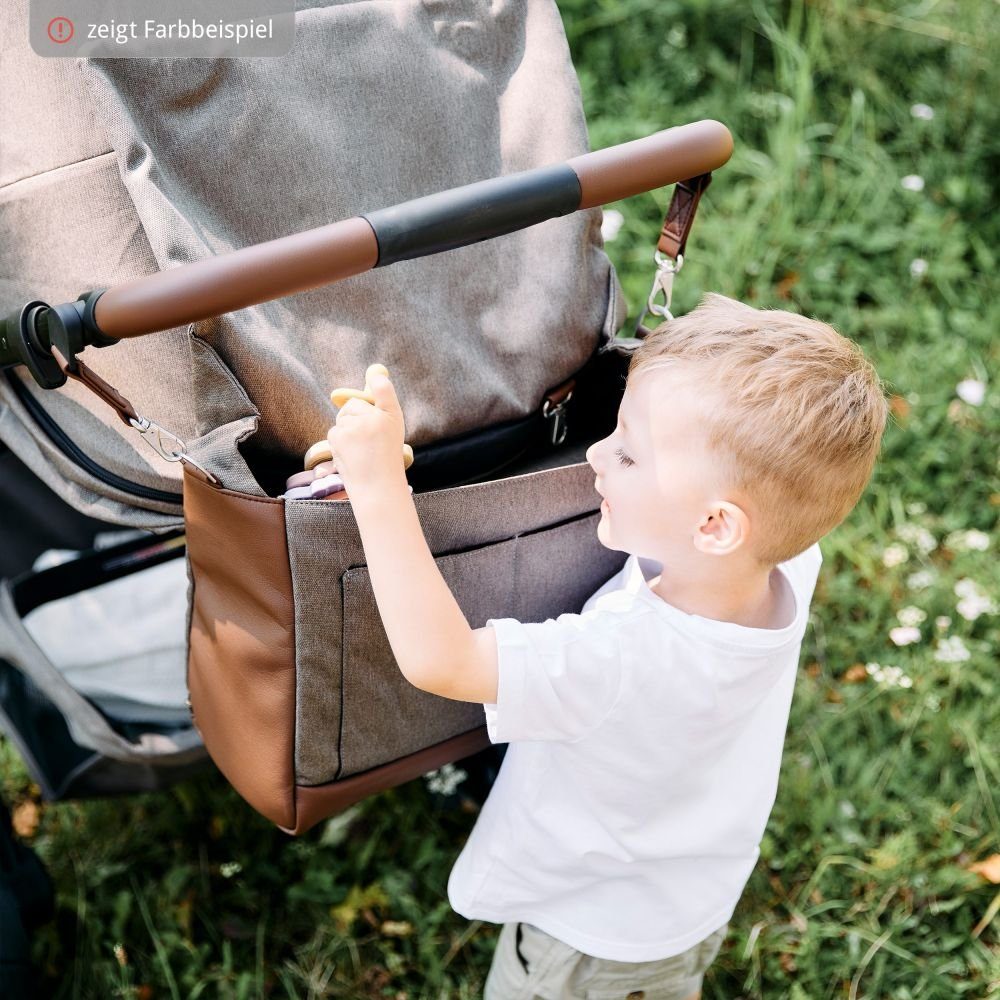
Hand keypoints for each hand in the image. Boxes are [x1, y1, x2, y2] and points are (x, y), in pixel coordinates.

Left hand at [324, 373, 407, 496]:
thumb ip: (382, 396)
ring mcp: (353, 426)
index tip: (375, 388)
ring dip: (349, 431)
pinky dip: (340, 442)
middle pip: (354, 405)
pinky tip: (353, 455)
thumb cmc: (387, 456)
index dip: (374, 393)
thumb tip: (374, 369)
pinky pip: (335, 431)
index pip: (378, 389)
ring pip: (343, 420)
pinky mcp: (338, 437)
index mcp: (390, 413)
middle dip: (358, 418)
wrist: (377, 487)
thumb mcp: (392, 425)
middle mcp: (372, 416)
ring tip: (363, 450)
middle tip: (372, 441)